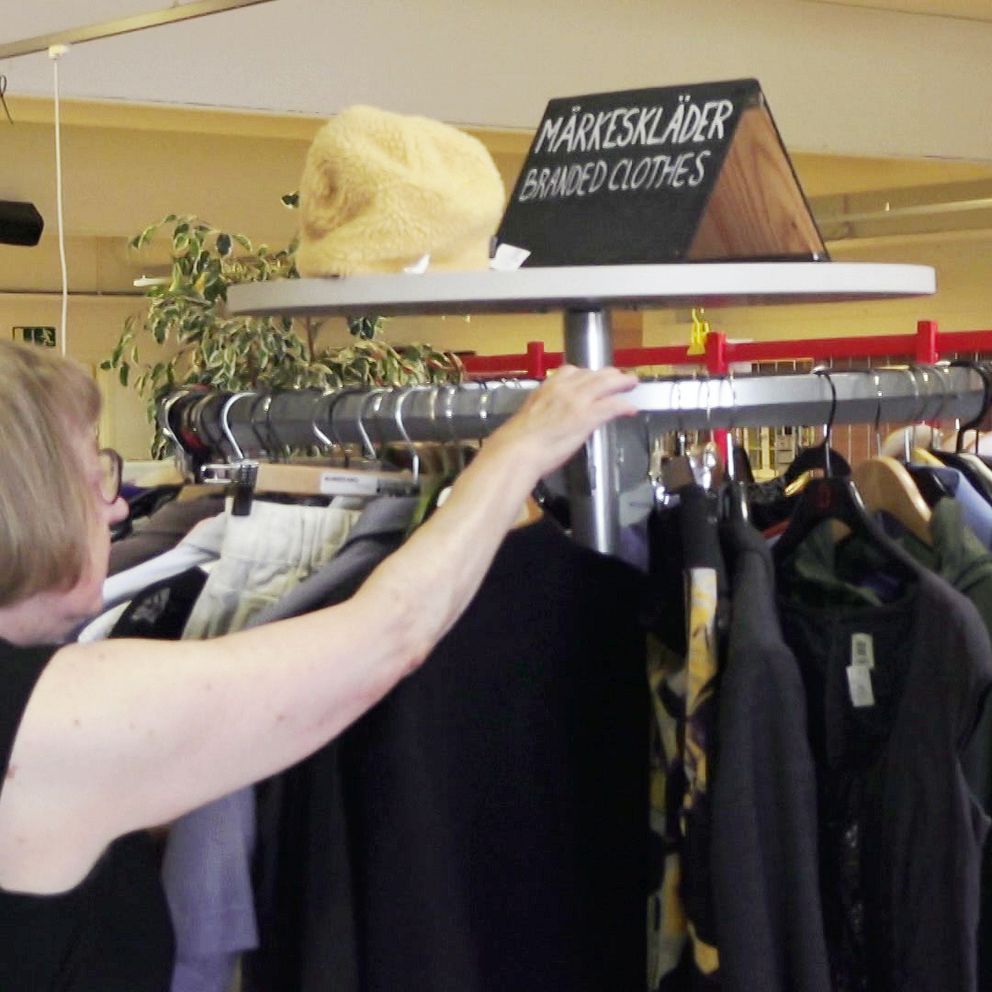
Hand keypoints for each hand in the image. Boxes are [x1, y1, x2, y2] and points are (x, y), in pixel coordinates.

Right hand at [486, 365, 638, 479]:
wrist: (517, 450)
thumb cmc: (517, 440)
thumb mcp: (529, 415)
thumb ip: (543, 410)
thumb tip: (549, 418)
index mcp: (547, 387)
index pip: (570, 371)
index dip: (586, 373)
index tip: (592, 376)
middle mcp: (564, 389)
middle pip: (593, 374)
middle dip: (608, 374)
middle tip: (619, 377)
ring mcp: (577, 401)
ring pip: (606, 383)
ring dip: (622, 382)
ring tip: (631, 384)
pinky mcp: (588, 416)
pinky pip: (612, 405)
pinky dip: (624, 405)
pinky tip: (631, 409)